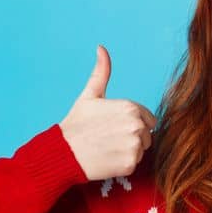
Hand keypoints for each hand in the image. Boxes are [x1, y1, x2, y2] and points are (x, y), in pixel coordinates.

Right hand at [59, 45, 156, 181]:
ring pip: (143, 149)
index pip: (148, 119)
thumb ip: (101, 73)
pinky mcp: (131, 163)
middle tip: (109, 138)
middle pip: (148, 134)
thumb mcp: (90, 96)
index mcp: (131, 107)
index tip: (113, 127)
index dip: (132, 124)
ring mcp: (134, 145)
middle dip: (132, 137)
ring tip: (108, 147)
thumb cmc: (77, 124)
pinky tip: (108, 159)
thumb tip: (101, 48)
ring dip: (129, 150)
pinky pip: (135, 163)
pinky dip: (124, 164)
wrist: (63, 152)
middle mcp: (136, 125)